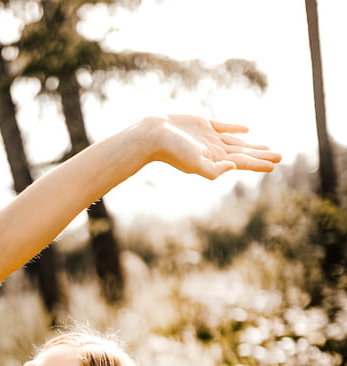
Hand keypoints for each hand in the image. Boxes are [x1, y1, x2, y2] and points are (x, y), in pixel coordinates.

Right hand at [151, 114, 281, 180]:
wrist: (154, 135)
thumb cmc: (173, 151)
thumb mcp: (194, 163)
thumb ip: (214, 170)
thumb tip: (234, 167)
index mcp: (216, 160)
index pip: (243, 162)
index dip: (259, 163)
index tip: (275, 164)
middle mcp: (215, 150)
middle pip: (244, 153)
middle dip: (261, 155)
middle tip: (280, 156)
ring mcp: (210, 138)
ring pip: (237, 142)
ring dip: (252, 145)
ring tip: (266, 148)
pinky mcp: (204, 125)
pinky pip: (225, 127)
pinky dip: (236, 128)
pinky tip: (246, 130)